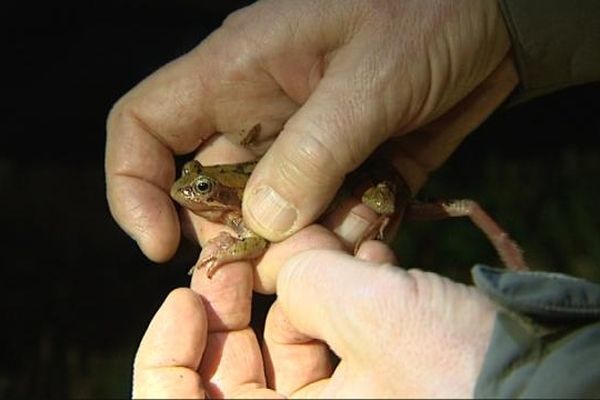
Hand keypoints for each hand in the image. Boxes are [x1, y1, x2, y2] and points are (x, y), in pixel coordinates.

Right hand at [106, 0, 517, 261]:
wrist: (495, 18)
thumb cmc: (428, 15)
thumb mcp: (370, 78)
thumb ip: (313, 152)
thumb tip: (265, 224)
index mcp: (236, 73)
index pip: (145, 126)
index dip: (134, 188)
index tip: (161, 247)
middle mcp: (258, 114)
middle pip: (209, 193)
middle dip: (239, 237)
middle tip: (285, 264)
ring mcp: (303, 147)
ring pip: (272, 216)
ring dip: (305, 240)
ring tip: (353, 229)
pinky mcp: (346, 169)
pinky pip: (325, 219)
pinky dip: (345, 234)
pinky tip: (377, 221)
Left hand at [133, 240, 497, 397]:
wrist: (553, 389)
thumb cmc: (465, 377)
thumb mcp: (379, 319)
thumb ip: (309, 276)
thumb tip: (279, 249)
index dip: (165, 357)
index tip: (186, 295)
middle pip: (232, 378)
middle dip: (237, 307)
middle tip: (248, 252)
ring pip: (284, 351)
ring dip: (303, 292)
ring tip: (339, 251)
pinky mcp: (369, 390)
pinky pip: (329, 346)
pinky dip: (340, 303)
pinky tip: (370, 265)